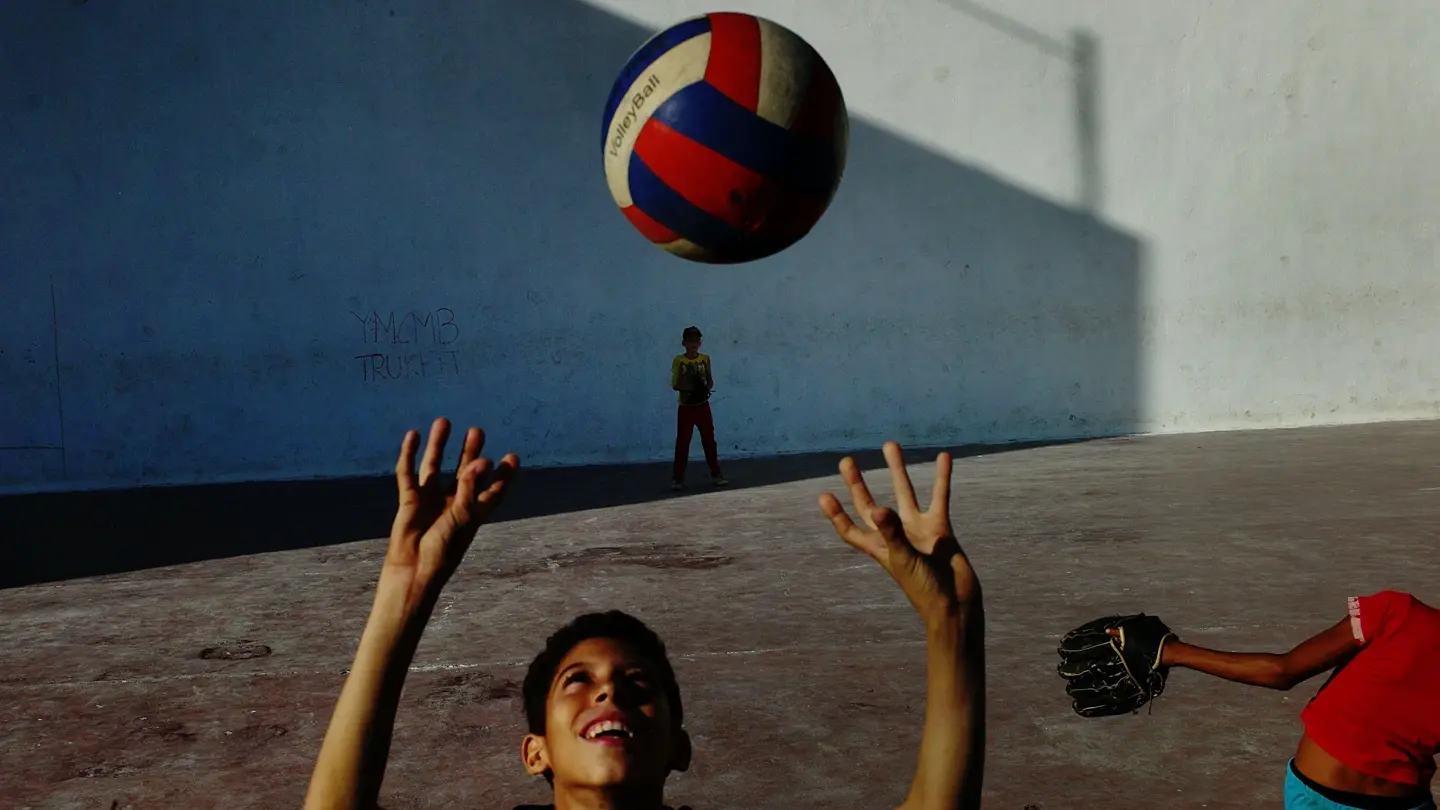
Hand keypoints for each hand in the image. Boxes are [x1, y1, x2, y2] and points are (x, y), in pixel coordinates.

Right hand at [384, 418, 518, 597]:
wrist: (414, 570)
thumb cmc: (444, 550)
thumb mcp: (463, 517)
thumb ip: (471, 488)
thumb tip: (481, 460)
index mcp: (472, 512)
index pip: (491, 490)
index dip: (502, 475)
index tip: (512, 457)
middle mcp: (453, 503)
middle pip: (464, 471)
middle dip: (470, 451)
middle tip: (477, 430)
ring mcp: (430, 500)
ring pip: (435, 466)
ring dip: (439, 445)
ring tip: (444, 421)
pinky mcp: (410, 500)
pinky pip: (408, 472)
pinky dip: (409, 454)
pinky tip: (413, 436)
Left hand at [819, 442, 978, 622]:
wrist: (956, 603)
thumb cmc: (924, 589)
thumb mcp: (903, 561)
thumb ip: (892, 534)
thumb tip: (878, 508)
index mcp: (878, 548)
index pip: (850, 530)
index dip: (837, 515)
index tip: (824, 495)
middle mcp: (894, 535)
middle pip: (870, 506)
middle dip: (858, 485)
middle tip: (846, 461)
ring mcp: (917, 530)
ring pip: (904, 493)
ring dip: (897, 470)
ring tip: (890, 445)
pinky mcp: (940, 527)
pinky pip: (939, 496)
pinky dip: (941, 477)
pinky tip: (943, 457)